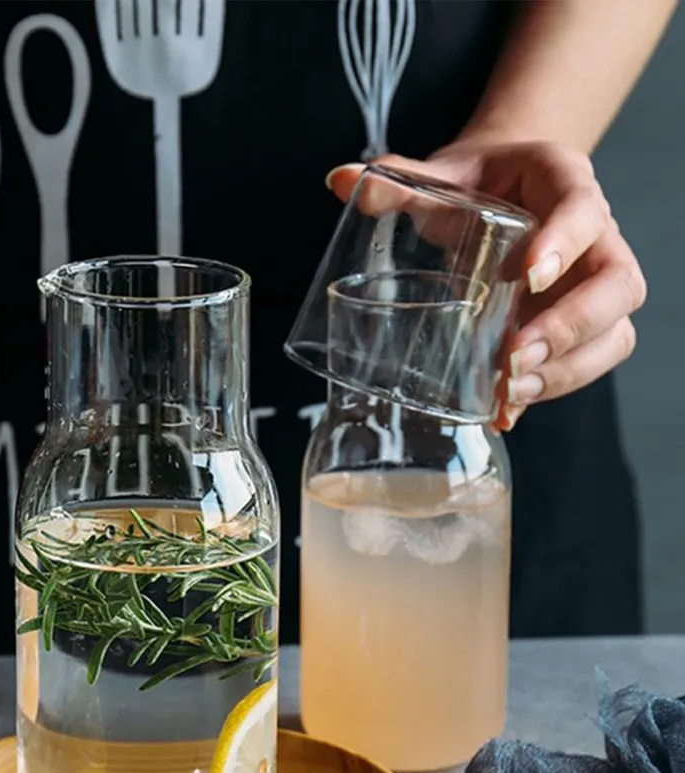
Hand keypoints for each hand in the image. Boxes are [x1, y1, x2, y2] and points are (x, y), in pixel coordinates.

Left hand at [326, 140, 646, 429]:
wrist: (500, 191)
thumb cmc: (478, 184)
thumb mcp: (442, 176)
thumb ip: (398, 180)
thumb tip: (340, 180)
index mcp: (564, 184)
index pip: (583, 208)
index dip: (564, 241)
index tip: (527, 274)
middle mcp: (596, 236)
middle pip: (617, 284)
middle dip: (570, 327)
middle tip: (514, 357)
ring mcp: (590, 285)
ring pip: (611, 331)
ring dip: (567, 369)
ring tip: (512, 393)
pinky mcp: (576, 324)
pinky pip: (585, 361)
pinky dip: (551, 389)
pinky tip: (507, 410)